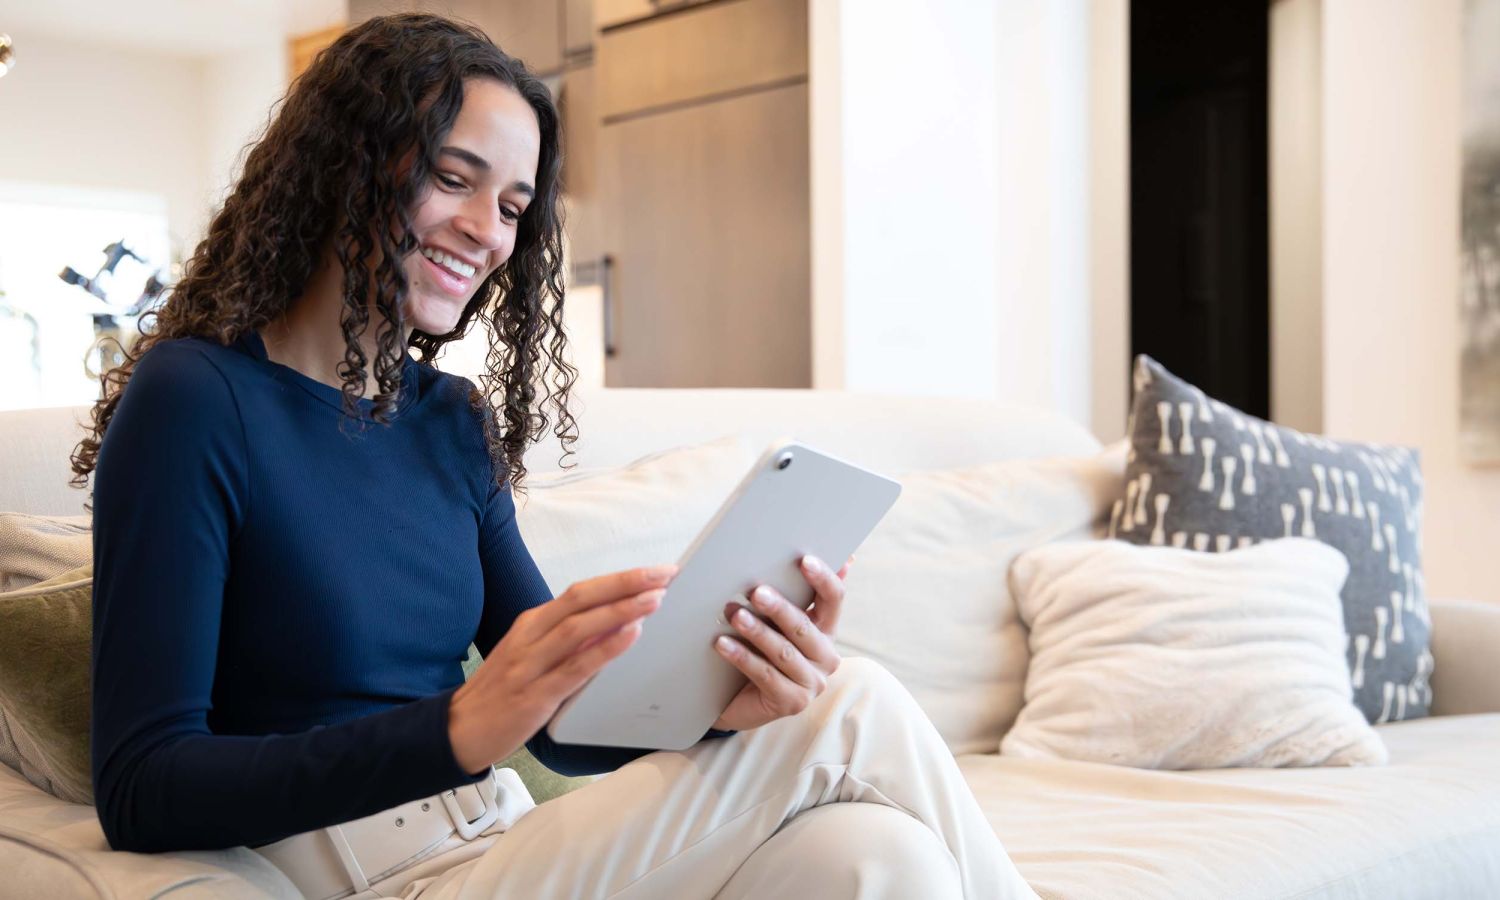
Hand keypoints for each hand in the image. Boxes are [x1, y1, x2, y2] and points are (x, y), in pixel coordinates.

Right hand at [447, 564, 678, 773]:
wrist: (460, 729)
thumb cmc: (503, 690)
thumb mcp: (533, 654)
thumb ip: (569, 640)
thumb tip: (616, 624)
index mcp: (532, 622)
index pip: (580, 591)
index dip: (620, 579)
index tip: (655, 571)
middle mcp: (530, 636)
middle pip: (581, 599)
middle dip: (626, 584)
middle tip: (664, 574)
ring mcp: (531, 665)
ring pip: (579, 628)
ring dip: (620, 611)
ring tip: (654, 601)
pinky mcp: (535, 696)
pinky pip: (575, 668)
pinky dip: (605, 650)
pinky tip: (630, 637)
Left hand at [711, 554, 852, 731]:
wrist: (742, 700)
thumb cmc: (760, 650)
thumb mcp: (775, 621)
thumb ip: (792, 592)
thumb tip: (819, 555)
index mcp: (826, 630)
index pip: (834, 599)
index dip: (822, 578)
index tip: (803, 560)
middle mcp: (826, 656)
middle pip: (805, 626)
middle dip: (780, 608)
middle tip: (756, 591)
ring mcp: (812, 683)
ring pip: (784, 652)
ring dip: (757, 632)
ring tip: (735, 615)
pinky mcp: (793, 702)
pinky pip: (766, 675)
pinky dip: (743, 657)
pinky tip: (723, 644)